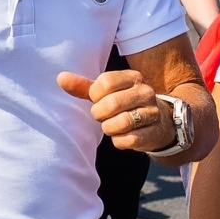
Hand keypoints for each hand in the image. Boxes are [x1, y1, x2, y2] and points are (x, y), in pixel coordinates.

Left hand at [58, 70, 176, 152]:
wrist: (158, 122)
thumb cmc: (125, 104)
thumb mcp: (106, 93)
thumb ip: (83, 86)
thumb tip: (60, 78)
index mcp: (132, 77)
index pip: (104, 83)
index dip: (95, 95)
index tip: (98, 100)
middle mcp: (145, 92)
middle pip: (111, 104)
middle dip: (100, 114)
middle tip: (102, 116)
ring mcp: (152, 112)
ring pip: (121, 123)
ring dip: (109, 128)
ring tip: (111, 125)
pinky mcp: (153, 132)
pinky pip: (128, 140)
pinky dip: (119, 141)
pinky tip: (122, 136)